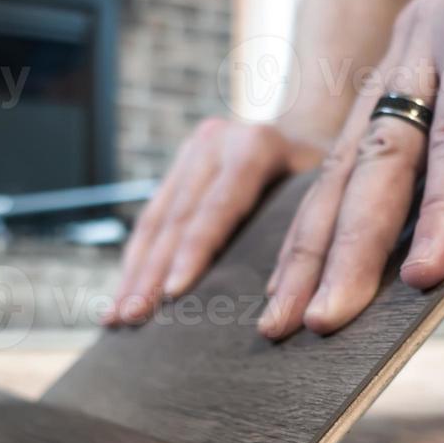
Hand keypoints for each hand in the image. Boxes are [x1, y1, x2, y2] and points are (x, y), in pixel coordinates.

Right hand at [105, 119, 325, 325]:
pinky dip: (136, 259)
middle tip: (132, 317)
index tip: (172, 294)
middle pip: (177, 218)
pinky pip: (152, 218)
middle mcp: (215, 142)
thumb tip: (285, 300)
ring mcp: (192, 151)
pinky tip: (122, 292)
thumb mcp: (328, 191)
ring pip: (156, 220)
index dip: (193, 252)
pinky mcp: (178, 166)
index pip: (216, 207)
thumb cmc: (327, 174)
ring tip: (115, 316)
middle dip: (150, 273)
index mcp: (254, 146)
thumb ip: (304, 233)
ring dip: (133, 272)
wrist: (308, 125)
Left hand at [257, 0, 443, 339]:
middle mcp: (412, 45)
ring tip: (339, 313)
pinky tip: (434, 263)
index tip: (285, 308)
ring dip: (364, 243)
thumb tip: (421, 274)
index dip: (315, 243)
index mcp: (409, 75)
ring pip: (393, 151)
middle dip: (318, 257)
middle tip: (290, 328)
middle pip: (354, 168)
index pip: (350, 171)